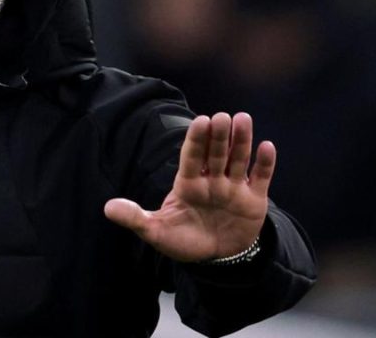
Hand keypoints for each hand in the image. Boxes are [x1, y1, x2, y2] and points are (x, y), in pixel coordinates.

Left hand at [104, 112, 274, 261]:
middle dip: (218, 136)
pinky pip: (260, 178)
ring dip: (241, 141)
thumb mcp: (156, 232)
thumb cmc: (183, 241)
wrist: (216, 258)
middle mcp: (211, 181)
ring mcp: (233, 188)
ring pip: (238, 160)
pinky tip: (267, 146)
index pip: (191, 157)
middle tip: (222, 116)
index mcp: (188, 184)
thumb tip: (107, 208)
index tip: (200, 121)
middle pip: (215, 154)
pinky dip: (264, 163)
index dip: (196, 140)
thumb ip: (135, 218)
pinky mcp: (254, 200)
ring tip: (243, 119)